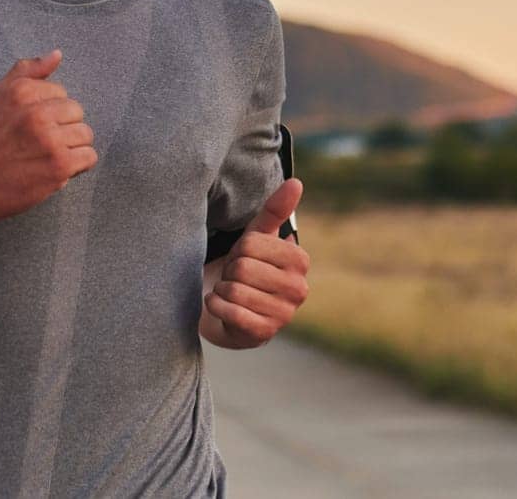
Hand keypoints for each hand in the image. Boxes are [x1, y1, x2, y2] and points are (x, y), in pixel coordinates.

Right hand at [0, 50, 96, 225]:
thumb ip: (26, 73)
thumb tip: (57, 54)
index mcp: (21, 91)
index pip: (60, 92)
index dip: (48, 112)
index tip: (31, 127)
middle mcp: (36, 112)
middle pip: (76, 111)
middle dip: (62, 128)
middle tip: (39, 144)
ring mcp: (49, 139)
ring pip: (86, 134)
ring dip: (71, 148)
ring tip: (47, 157)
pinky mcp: (59, 165)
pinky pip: (89, 156)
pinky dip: (77, 166)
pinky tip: (56, 169)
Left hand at [202, 178, 309, 347]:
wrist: (235, 310)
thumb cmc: (249, 267)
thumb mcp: (258, 237)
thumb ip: (276, 210)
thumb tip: (296, 182)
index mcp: (300, 260)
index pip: (250, 244)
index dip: (237, 250)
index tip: (244, 259)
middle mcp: (298, 288)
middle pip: (241, 267)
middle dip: (229, 272)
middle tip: (235, 277)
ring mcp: (284, 314)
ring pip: (234, 290)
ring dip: (222, 290)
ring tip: (230, 291)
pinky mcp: (264, 334)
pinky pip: (230, 312)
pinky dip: (216, 305)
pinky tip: (220, 304)